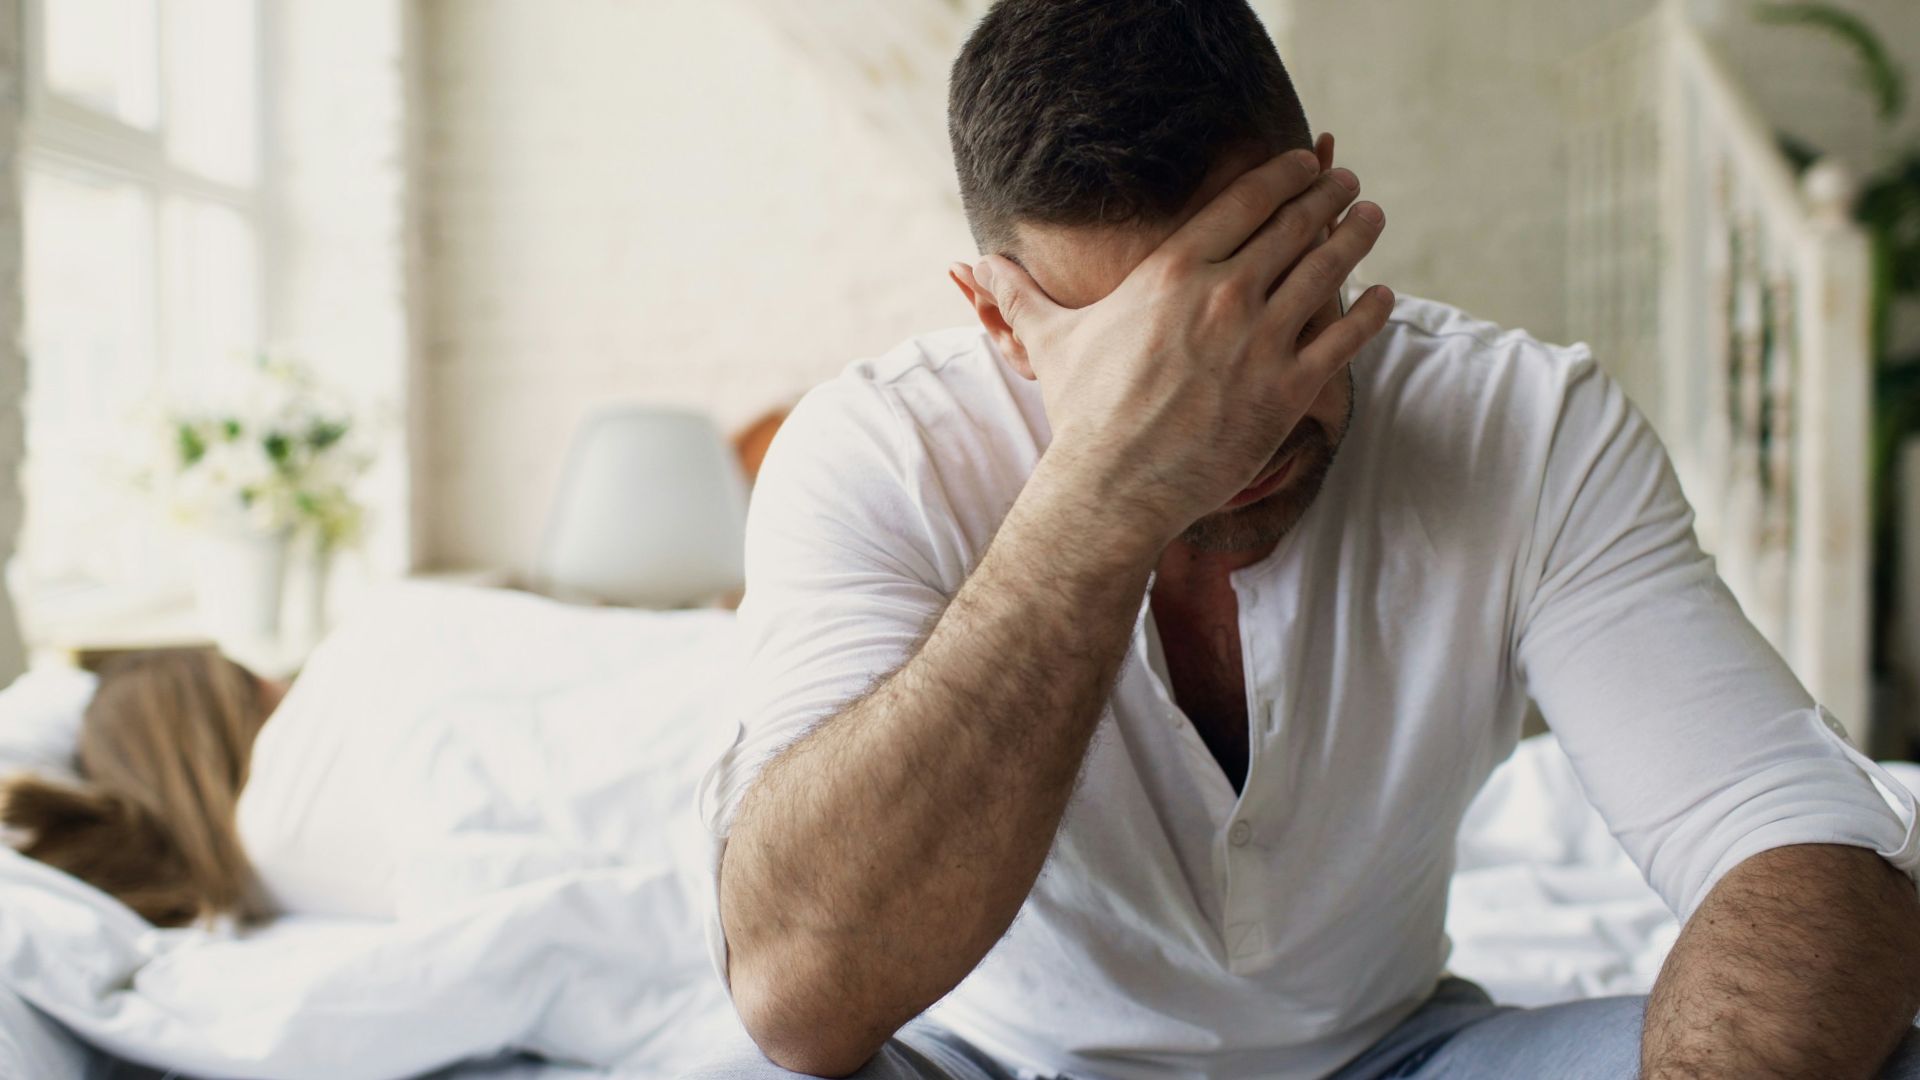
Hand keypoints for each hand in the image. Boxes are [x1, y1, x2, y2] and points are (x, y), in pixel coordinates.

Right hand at [968, 149, 1392, 550]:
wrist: (1114, 485)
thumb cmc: (1083, 412)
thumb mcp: (1050, 341)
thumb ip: (1017, 295)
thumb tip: (973, 267)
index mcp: (1172, 271)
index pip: (1243, 203)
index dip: (1281, 176)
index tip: (1302, 163)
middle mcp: (1223, 295)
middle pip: (1293, 226)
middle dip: (1327, 197)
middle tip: (1346, 183)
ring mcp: (1260, 342)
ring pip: (1326, 270)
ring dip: (1356, 237)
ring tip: (1371, 218)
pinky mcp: (1287, 390)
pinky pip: (1343, 338)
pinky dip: (1370, 311)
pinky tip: (1384, 294)